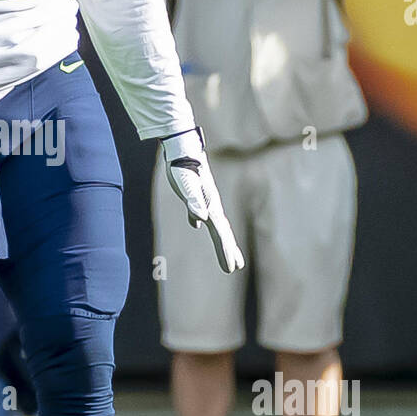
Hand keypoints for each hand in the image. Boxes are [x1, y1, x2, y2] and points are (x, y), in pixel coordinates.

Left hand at [161, 128, 244, 273]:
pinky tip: (196, 224)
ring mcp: (203, 199)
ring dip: (219, 238)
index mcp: (210, 206)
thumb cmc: (183, 167)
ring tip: (223, 246)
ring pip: (214, 223)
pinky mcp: (193, 193)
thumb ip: (193, 202)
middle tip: (234, 267)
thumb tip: (200, 218)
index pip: (221, 234)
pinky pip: (198, 212)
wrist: (181, 147)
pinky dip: (198, 219)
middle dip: (228, 250)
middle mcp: (210, 204)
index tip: (232, 268)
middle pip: (222, 232)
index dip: (226, 251)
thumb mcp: (186, 186)